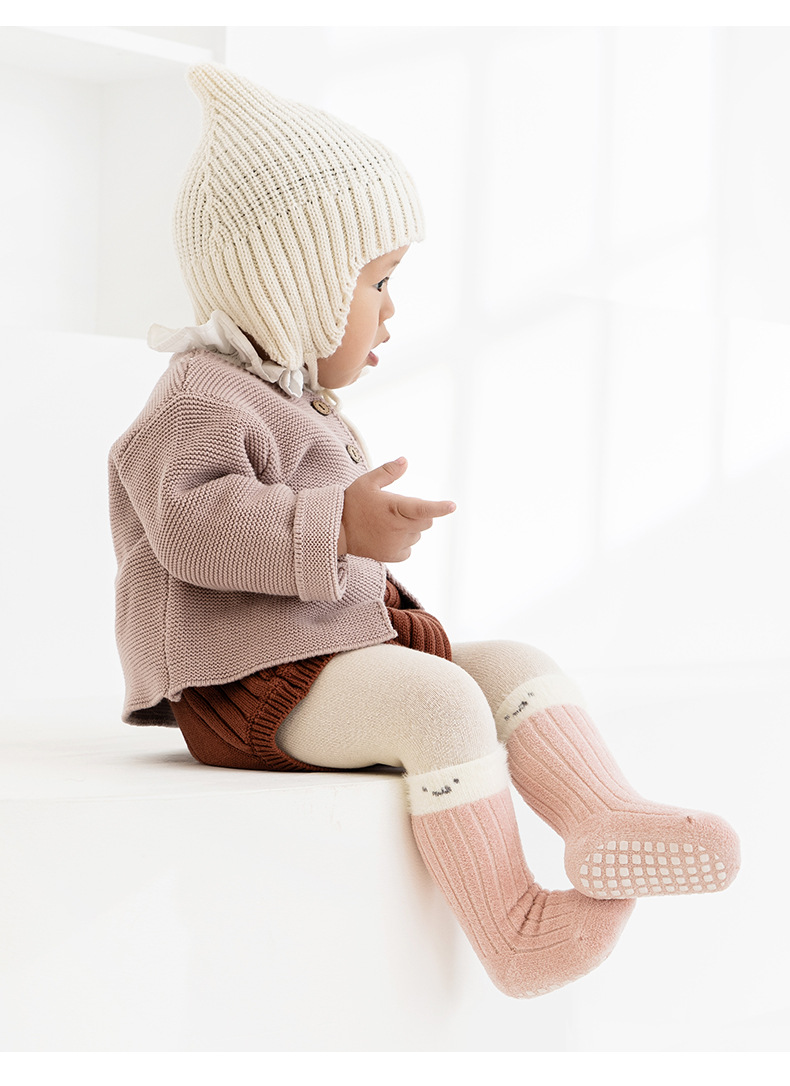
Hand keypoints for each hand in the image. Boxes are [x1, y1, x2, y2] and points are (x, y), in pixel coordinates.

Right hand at [338, 457, 455, 561]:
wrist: (336, 531)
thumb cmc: (352, 504)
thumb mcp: (367, 482)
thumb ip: (388, 472)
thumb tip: (405, 461)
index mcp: (394, 507)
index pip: (423, 508)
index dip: (439, 508)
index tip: (452, 506)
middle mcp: (398, 528)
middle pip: (426, 522)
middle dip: (421, 515)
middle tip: (401, 510)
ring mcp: (395, 544)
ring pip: (417, 535)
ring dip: (411, 529)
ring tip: (389, 523)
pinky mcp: (392, 556)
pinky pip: (409, 550)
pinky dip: (404, 543)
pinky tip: (388, 536)